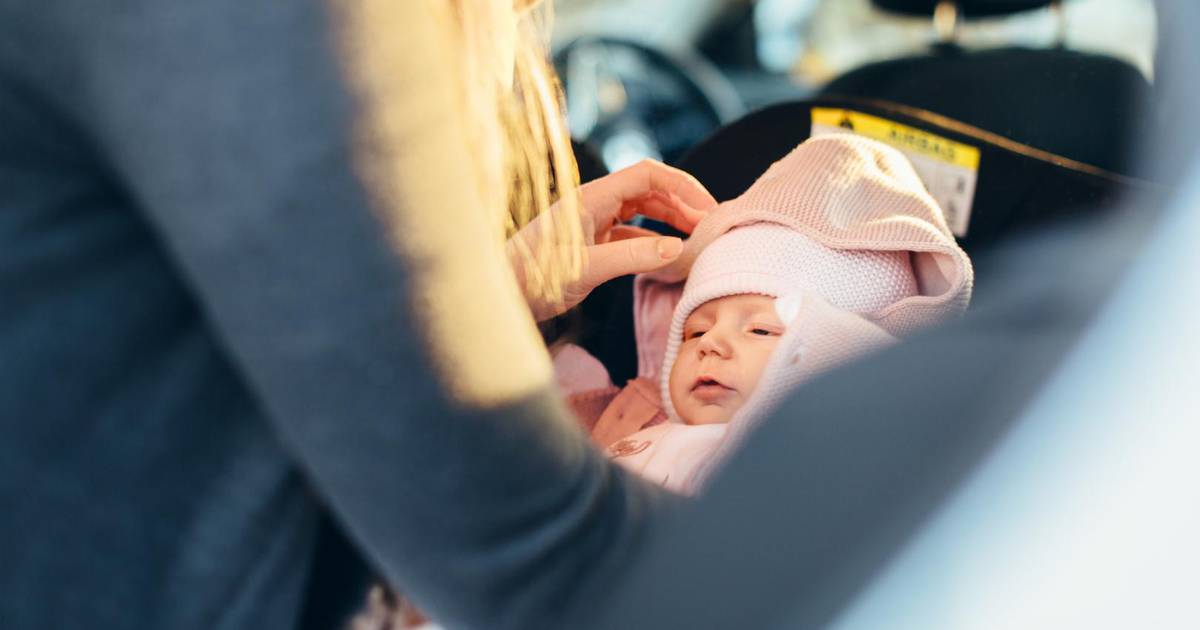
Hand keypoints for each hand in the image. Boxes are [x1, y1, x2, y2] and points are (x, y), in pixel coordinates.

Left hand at [510, 159, 717, 320]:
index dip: (683, 186)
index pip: (648, 175)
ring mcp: (592, 222)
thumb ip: (632, 257)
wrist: (501, 294)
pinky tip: (669, 257)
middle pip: (650, 190)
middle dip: (683, 204)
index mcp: (592, 197)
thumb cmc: (533, 277)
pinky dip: (653, 243)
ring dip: (670, 221)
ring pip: (642, 212)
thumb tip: (678, 248)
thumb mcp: (586, 267)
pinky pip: (631, 235)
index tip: (707, 209)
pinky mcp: (590, 243)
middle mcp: (594, 204)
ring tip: (697, 238)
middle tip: (711, 226)